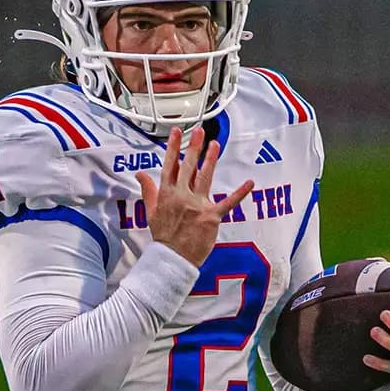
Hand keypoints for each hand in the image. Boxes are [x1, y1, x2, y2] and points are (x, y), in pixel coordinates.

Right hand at [135, 125, 253, 267]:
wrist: (172, 259)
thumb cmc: (163, 237)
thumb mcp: (150, 211)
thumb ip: (148, 189)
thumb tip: (140, 174)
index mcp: (167, 194)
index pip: (170, 166)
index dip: (173, 148)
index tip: (177, 132)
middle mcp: (181, 196)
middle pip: (188, 167)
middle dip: (194, 147)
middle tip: (199, 131)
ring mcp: (197, 205)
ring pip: (205, 177)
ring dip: (211, 160)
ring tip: (215, 144)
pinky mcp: (211, 217)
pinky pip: (228, 203)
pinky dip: (240, 193)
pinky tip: (250, 183)